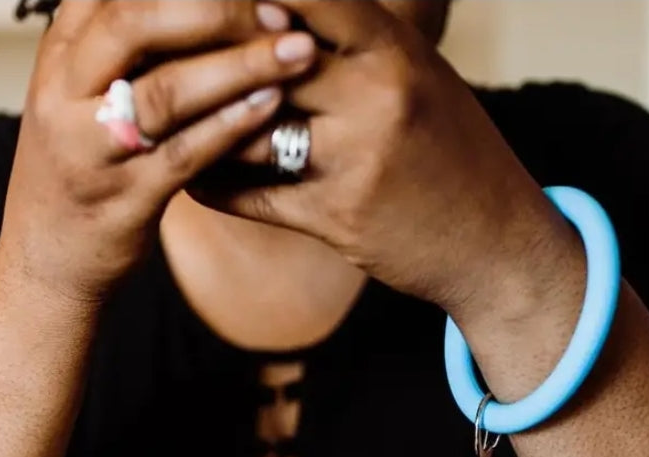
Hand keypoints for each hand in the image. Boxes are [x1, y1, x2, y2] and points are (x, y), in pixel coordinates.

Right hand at [0, 0, 317, 304]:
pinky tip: (272, 103)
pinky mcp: (124, 199)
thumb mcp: (81, 96)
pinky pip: (184, 154)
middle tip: (279, 10)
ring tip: (298, 51)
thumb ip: (123, 49)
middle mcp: (64, 93)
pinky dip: (232, 126)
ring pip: (166, 90)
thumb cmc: (80, 171)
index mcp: (59, 56)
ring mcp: (91, 149)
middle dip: (216, 8)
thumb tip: (199, 8)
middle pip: (135, 21)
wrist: (44, 263)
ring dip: (239, 66)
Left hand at [194, 0, 577, 321]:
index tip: (193, 4)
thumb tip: (275, 10)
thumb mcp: (418, 75)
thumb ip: (355, 42)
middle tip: (151, 60)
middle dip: (205, 60)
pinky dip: (213, 185)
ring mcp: (356, 157)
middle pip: (261, 60)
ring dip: (198, 127)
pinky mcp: (336, 216)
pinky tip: (193, 178)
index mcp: (396, 48)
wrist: (496, 240)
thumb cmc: (453, 151)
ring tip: (161, 121)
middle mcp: (376, 93)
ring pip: (245, 128)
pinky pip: (250, 194)